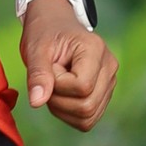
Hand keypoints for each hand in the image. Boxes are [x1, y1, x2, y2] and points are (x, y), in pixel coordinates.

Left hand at [20, 0, 114, 132]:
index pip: (82, 86)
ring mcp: (110, 82)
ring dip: (62, 109)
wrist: (54, 26)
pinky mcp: (104, 95)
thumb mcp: (36, 49)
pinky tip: (61, 95)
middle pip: (87, 106)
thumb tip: (37, 102)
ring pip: (88, 117)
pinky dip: (68, 114)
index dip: (59, 83)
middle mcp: (110, 67)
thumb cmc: (45, 33)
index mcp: (96, 49)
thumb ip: (37, 75)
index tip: (50, 66)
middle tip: (50, 78)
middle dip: (59, 99)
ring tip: (54, 85)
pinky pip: (87, 120)